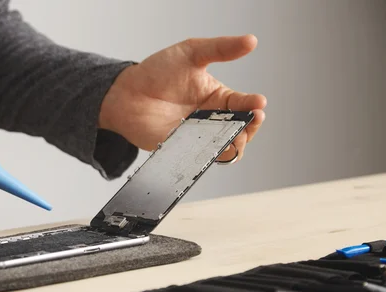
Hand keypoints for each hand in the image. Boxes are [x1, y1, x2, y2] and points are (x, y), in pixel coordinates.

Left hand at [99, 34, 266, 161]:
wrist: (127, 94)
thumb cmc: (157, 71)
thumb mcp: (191, 53)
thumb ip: (220, 48)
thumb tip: (251, 41)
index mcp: (218, 97)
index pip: (243, 103)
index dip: (254, 105)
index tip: (258, 103)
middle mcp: (212, 119)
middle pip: (241, 130)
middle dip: (250, 128)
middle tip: (252, 121)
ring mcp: (198, 136)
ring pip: (227, 148)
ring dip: (236, 145)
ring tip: (237, 138)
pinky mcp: (183, 150)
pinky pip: (202, 157)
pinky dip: (211, 156)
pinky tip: (213, 148)